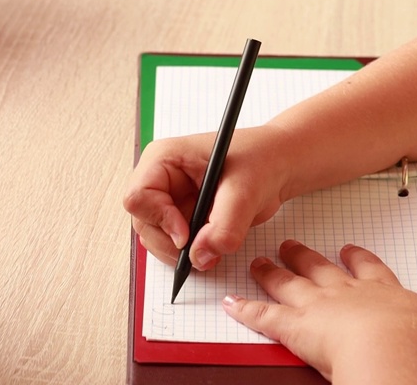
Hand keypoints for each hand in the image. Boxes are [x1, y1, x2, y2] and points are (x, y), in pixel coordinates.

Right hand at [123, 125, 290, 270]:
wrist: (278, 165)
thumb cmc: (261, 160)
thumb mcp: (245, 190)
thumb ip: (224, 226)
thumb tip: (200, 257)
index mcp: (165, 158)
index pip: (138, 197)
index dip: (159, 219)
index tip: (187, 235)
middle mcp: (161, 178)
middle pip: (144, 222)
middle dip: (170, 243)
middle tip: (202, 252)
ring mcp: (170, 199)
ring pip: (156, 238)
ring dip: (181, 251)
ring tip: (213, 247)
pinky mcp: (182, 216)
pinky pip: (173, 244)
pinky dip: (191, 253)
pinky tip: (213, 247)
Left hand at [222, 240, 416, 383]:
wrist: (396, 351)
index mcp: (382, 292)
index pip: (368, 268)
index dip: (357, 259)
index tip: (349, 249)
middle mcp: (347, 294)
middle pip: (322, 270)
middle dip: (305, 257)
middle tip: (291, 245)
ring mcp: (319, 308)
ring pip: (290, 285)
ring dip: (272, 274)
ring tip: (258, 262)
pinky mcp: (296, 328)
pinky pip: (265, 316)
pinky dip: (245, 309)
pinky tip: (231, 301)